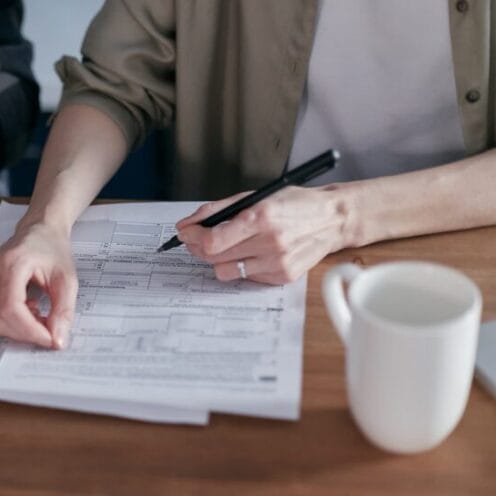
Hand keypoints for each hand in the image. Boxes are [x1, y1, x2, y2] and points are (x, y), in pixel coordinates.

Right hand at [0, 222, 77, 348]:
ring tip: (34, 315)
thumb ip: (63, 311)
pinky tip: (23, 311)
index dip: (30, 331)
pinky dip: (4, 323)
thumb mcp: (67, 279)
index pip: (11, 308)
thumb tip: (57, 341)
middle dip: (24, 333)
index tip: (50, 339)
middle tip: (46, 329)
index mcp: (12, 262)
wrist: (40, 231)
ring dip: (13, 329)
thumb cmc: (52, 249)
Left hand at [175, 185, 351, 283]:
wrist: (332, 219)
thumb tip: (188, 224)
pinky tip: (251, 253)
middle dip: (198, 247)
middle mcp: (269, 243)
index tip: (185, 233)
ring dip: (218, 259)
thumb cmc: (293, 204)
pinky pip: (245, 277)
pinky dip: (241, 265)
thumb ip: (218, 209)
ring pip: (225, 271)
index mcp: (261, 218)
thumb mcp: (255, 196)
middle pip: (214, 257)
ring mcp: (277, 263)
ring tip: (226, 246)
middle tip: (197, 239)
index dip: (192, 238)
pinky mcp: (282, 276)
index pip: (212, 241)